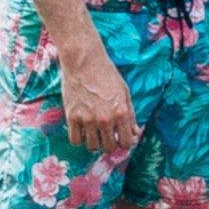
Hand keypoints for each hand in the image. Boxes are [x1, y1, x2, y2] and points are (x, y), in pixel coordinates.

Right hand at [58, 33, 140, 160]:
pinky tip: (82, 128)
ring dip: (94, 141)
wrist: (84, 61)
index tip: (120, 137)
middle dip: (109, 142)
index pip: (126, 144)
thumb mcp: (124, 92)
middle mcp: (105, 119)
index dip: (124, 142)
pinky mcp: (72, 117)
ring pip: (92, 146)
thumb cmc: (106, 74)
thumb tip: (135, 133)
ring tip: (93, 130)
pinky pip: (75, 140)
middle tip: (106, 133)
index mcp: (121, 112)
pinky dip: (79, 137)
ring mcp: (87, 119)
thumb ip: (130, 115)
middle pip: (108, 147)